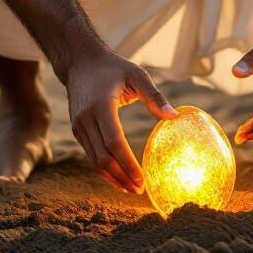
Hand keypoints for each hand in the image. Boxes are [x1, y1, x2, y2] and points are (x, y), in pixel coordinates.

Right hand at [65, 47, 176, 193]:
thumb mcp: (136, 74)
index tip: (142, 180)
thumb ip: (154, 96)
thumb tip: (174, 117)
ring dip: (112, 178)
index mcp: (101, 105)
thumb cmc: (113, 67)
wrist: (80, 62)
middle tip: (139, 190)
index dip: (128, 165)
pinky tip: (118, 176)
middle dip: (121, 177)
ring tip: (131, 188)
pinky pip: (90, 155)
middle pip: (102, 158)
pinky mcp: (77, 130)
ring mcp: (78, 126)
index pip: (114, 143)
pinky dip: (104, 169)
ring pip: (94, 161)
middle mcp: (85, 119)